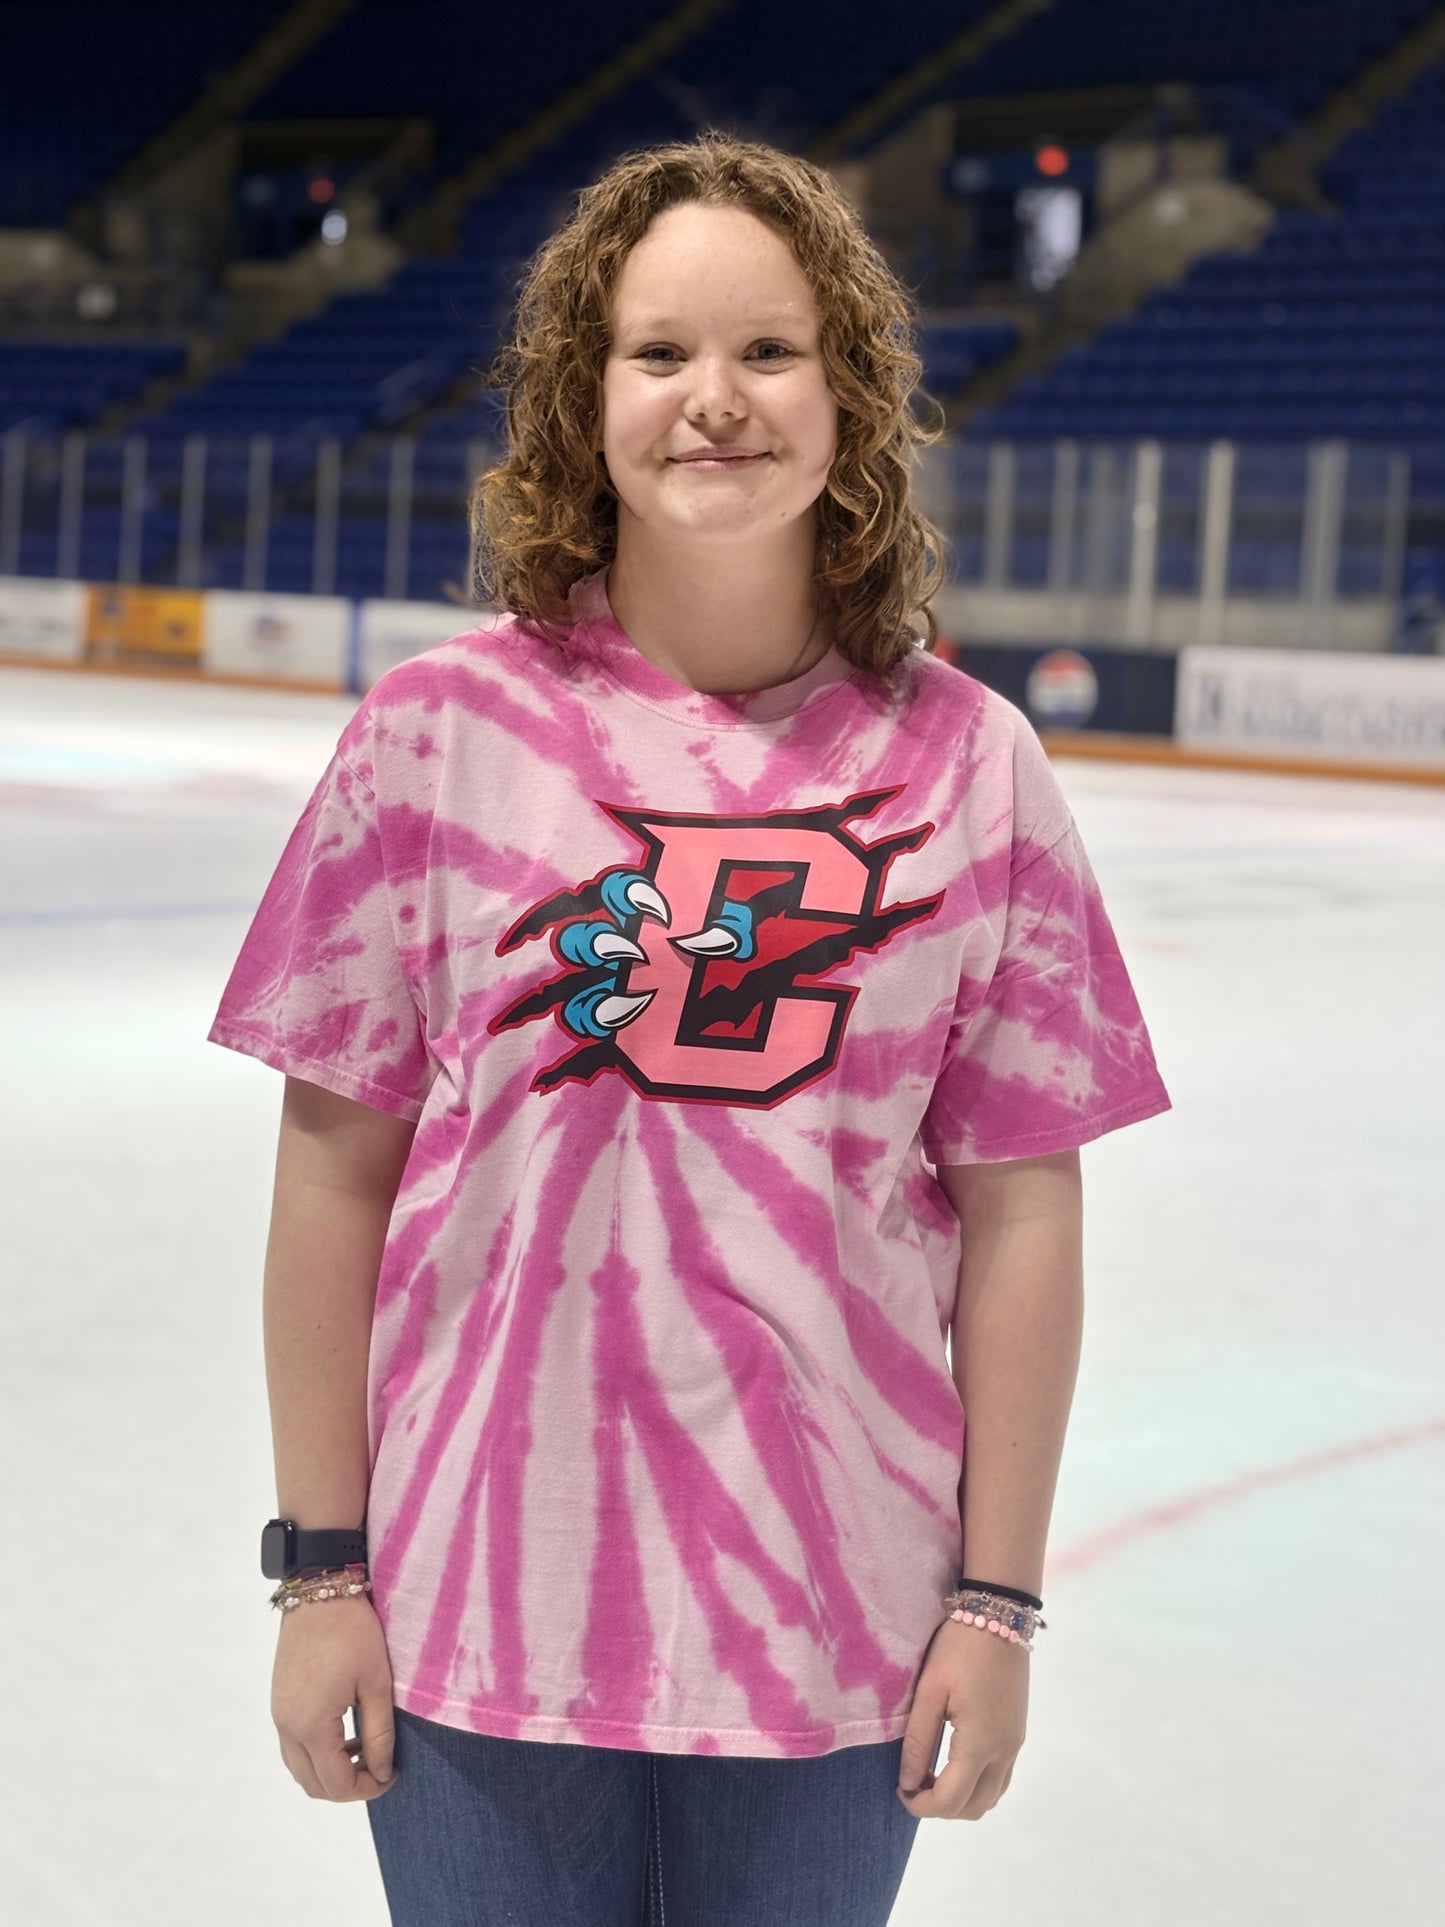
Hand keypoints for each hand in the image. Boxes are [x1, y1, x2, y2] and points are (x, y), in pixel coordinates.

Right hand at [271, 1594, 399, 1800]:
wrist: (320, 1591)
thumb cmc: (353, 1633)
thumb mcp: (377, 1683)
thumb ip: (379, 1734)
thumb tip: (382, 1772)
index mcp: (311, 1725)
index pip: (337, 1783)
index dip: (368, 1788)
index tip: (393, 1775)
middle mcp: (288, 1726)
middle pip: (313, 1784)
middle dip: (348, 1787)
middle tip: (380, 1768)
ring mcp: (279, 1714)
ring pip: (300, 1768)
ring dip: (330, 1772)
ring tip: (364, 1750)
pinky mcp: (279, 1701)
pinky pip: (293, 1746)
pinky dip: (317, 1754)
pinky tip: (344, 1734)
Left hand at [896, 1617, 1028, 1818]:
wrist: (1000, 1616)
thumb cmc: (959, 1647)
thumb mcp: (930, 1689)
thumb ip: (918, 1739)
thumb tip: (908, 1781)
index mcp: (979, 1743)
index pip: (950, 1799)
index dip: (920, 1805)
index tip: (899, 1788)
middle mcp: (1003, 1751)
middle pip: (974, 1808)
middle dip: (940, 1807)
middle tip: (913, 1783)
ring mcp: (1015, 1744)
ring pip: (991, 1797)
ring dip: (961, 1799)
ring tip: (930, 1774)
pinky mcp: (1018, 1733)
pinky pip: (1001, 1778)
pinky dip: (977, 1784)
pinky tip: (954, 1763)